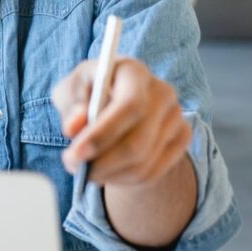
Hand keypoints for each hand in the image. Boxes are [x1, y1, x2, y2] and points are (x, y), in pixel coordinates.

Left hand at [52, 57, 191, 187]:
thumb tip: (74, 126)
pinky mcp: (182, 138)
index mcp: (134, 72)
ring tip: (86, 171)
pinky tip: (106, 172)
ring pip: (144, 162)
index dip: (102, 133)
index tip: (76, 152)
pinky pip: (153, 172)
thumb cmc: (87, 93)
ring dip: (109, 174)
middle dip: (102, 162)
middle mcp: (162, 92)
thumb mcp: (69, 91)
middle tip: (74, 168)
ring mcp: (176, 117)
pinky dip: (124, 179)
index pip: (129, 106)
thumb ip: (70, 104)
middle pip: (138, 141)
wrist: (115, 103)